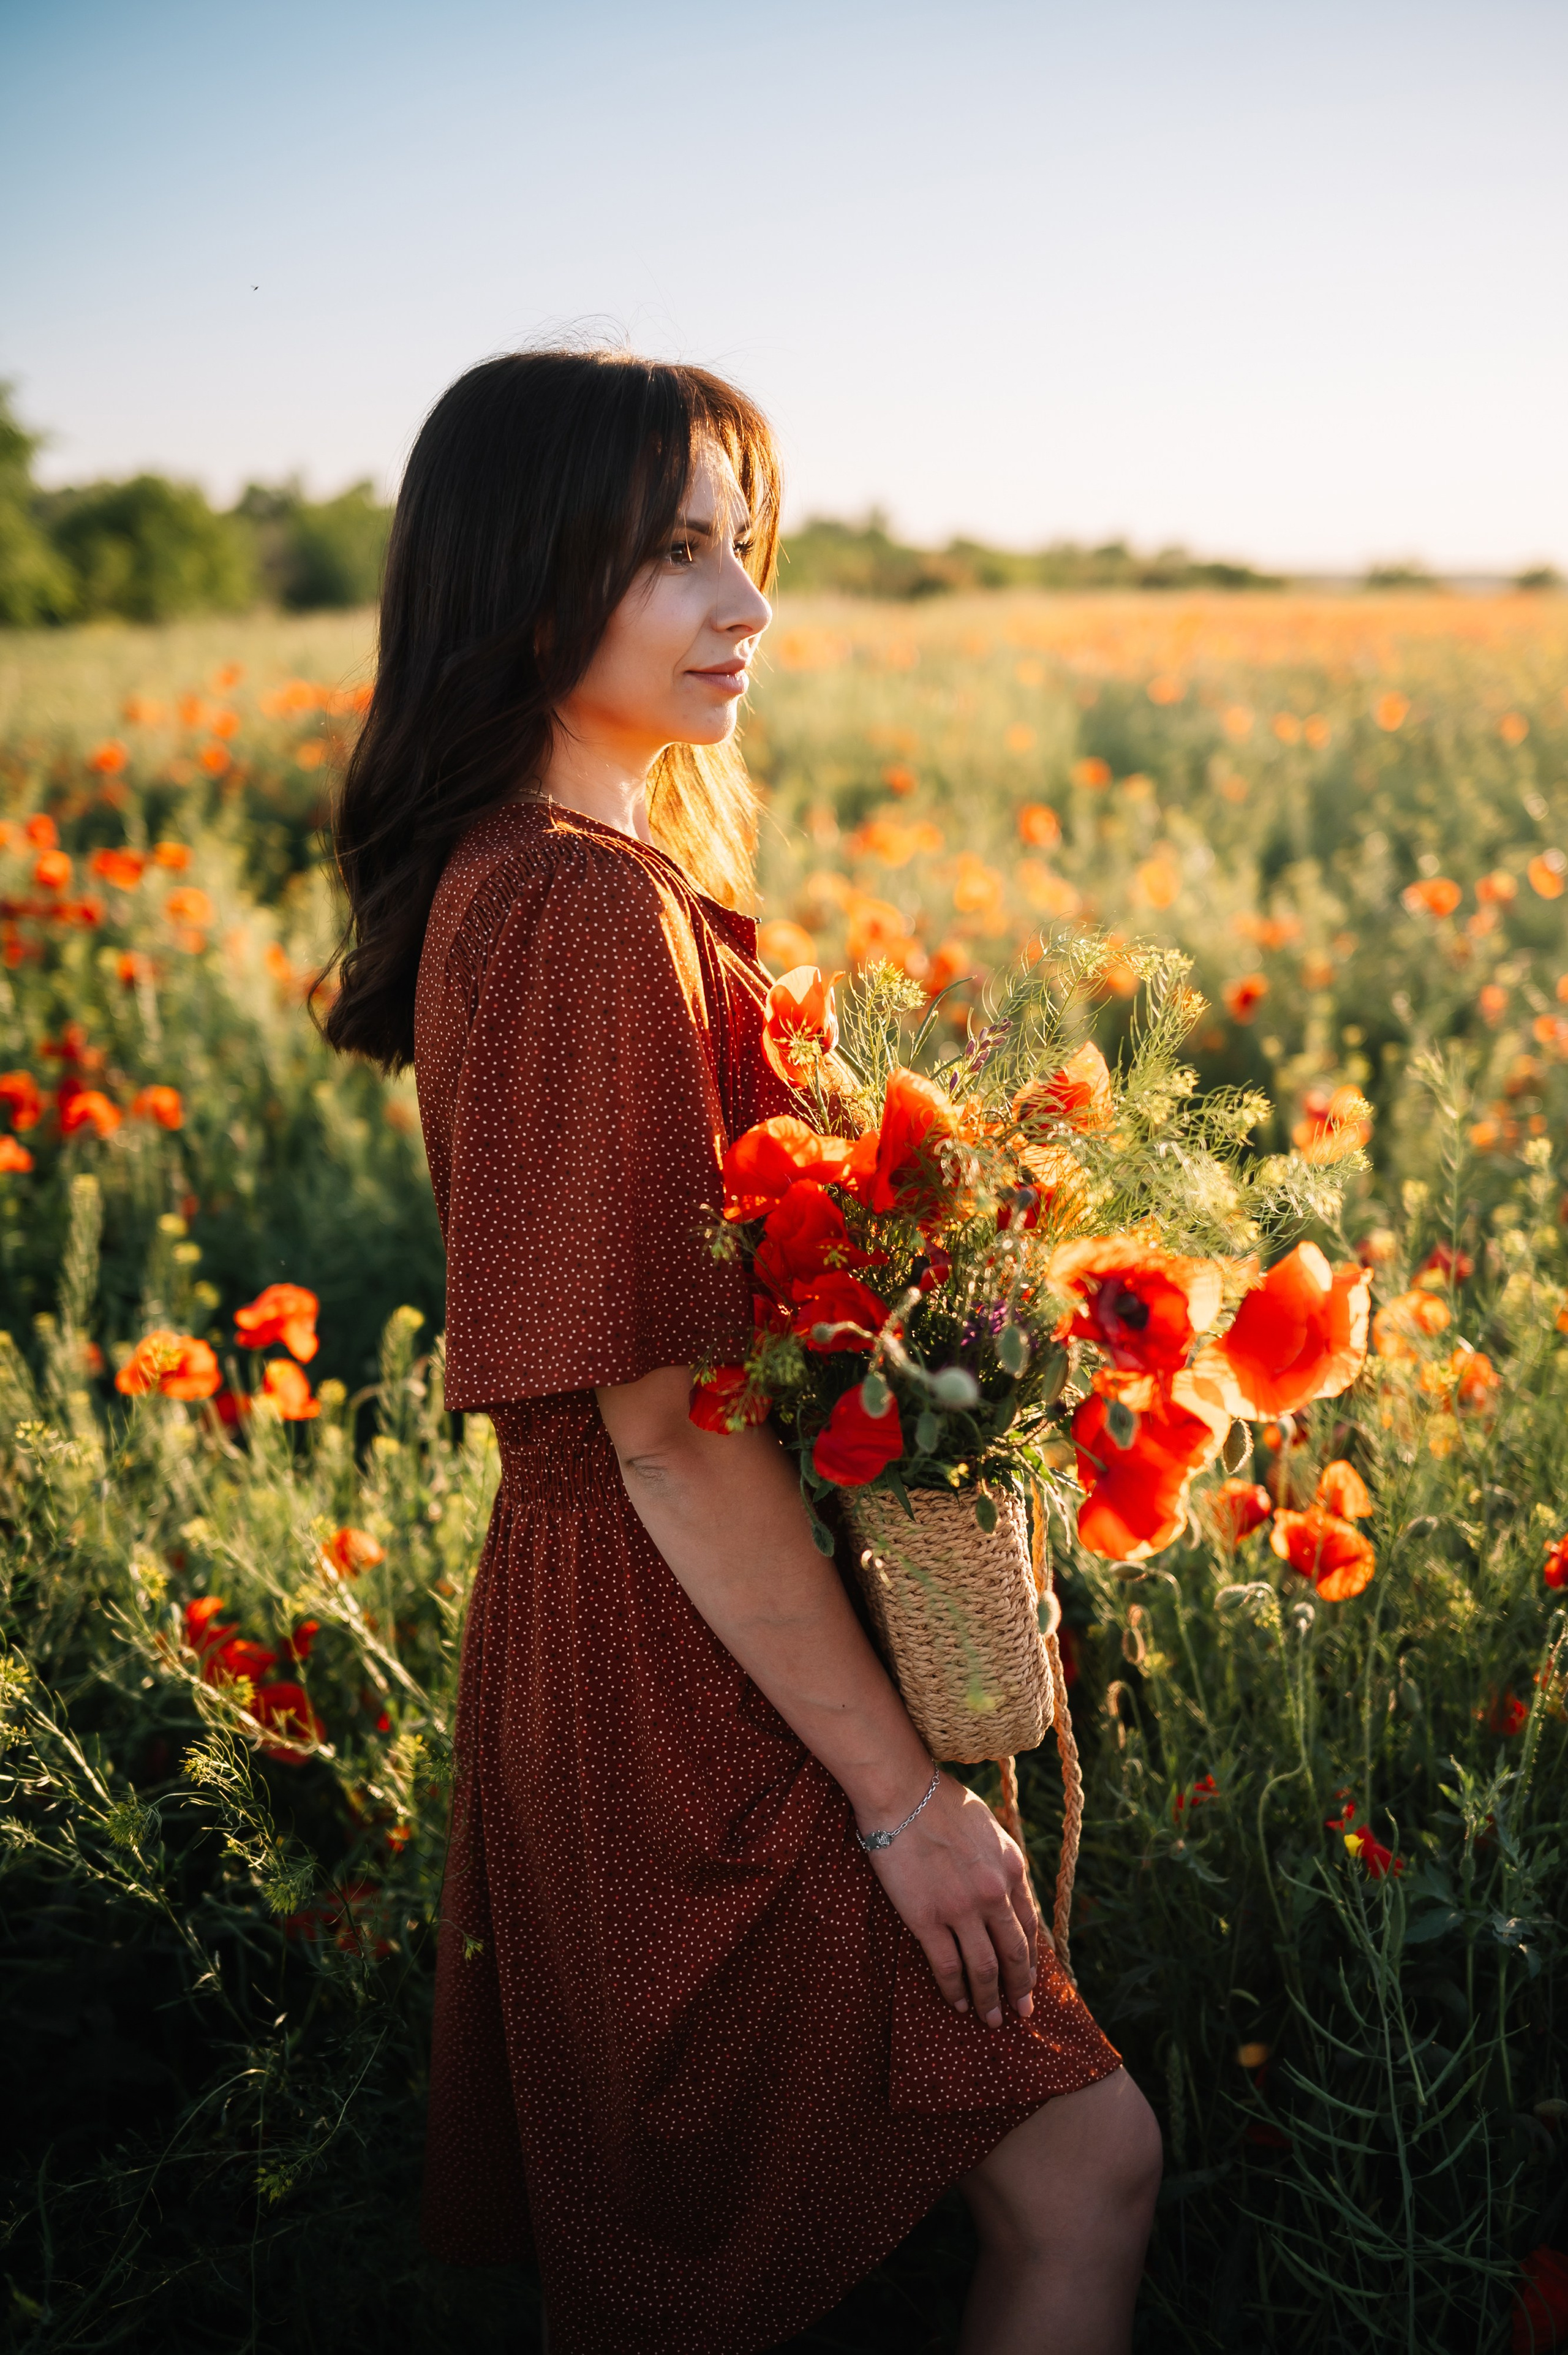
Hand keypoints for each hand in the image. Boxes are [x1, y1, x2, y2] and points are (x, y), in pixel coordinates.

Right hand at [862, 1773, 1038, 2027]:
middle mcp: (994, 1892)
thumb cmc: (939, 1801)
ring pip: (984, 1968)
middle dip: (1019, 1986)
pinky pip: (948, 1967)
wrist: (902, 1792)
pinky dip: (955, 1991)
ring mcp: (962, 1909)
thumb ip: (999, 1861)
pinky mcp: (928, 1919)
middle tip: (1021, 2011)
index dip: (1032, 1957)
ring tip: (990, 2019)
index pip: (1029, 1924)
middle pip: (1014, 1952)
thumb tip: (1003, 1889)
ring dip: (989, 1999)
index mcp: (1012, 1867)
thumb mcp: (987, 1828)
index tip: (1031, 1978)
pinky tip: (957, 2004)